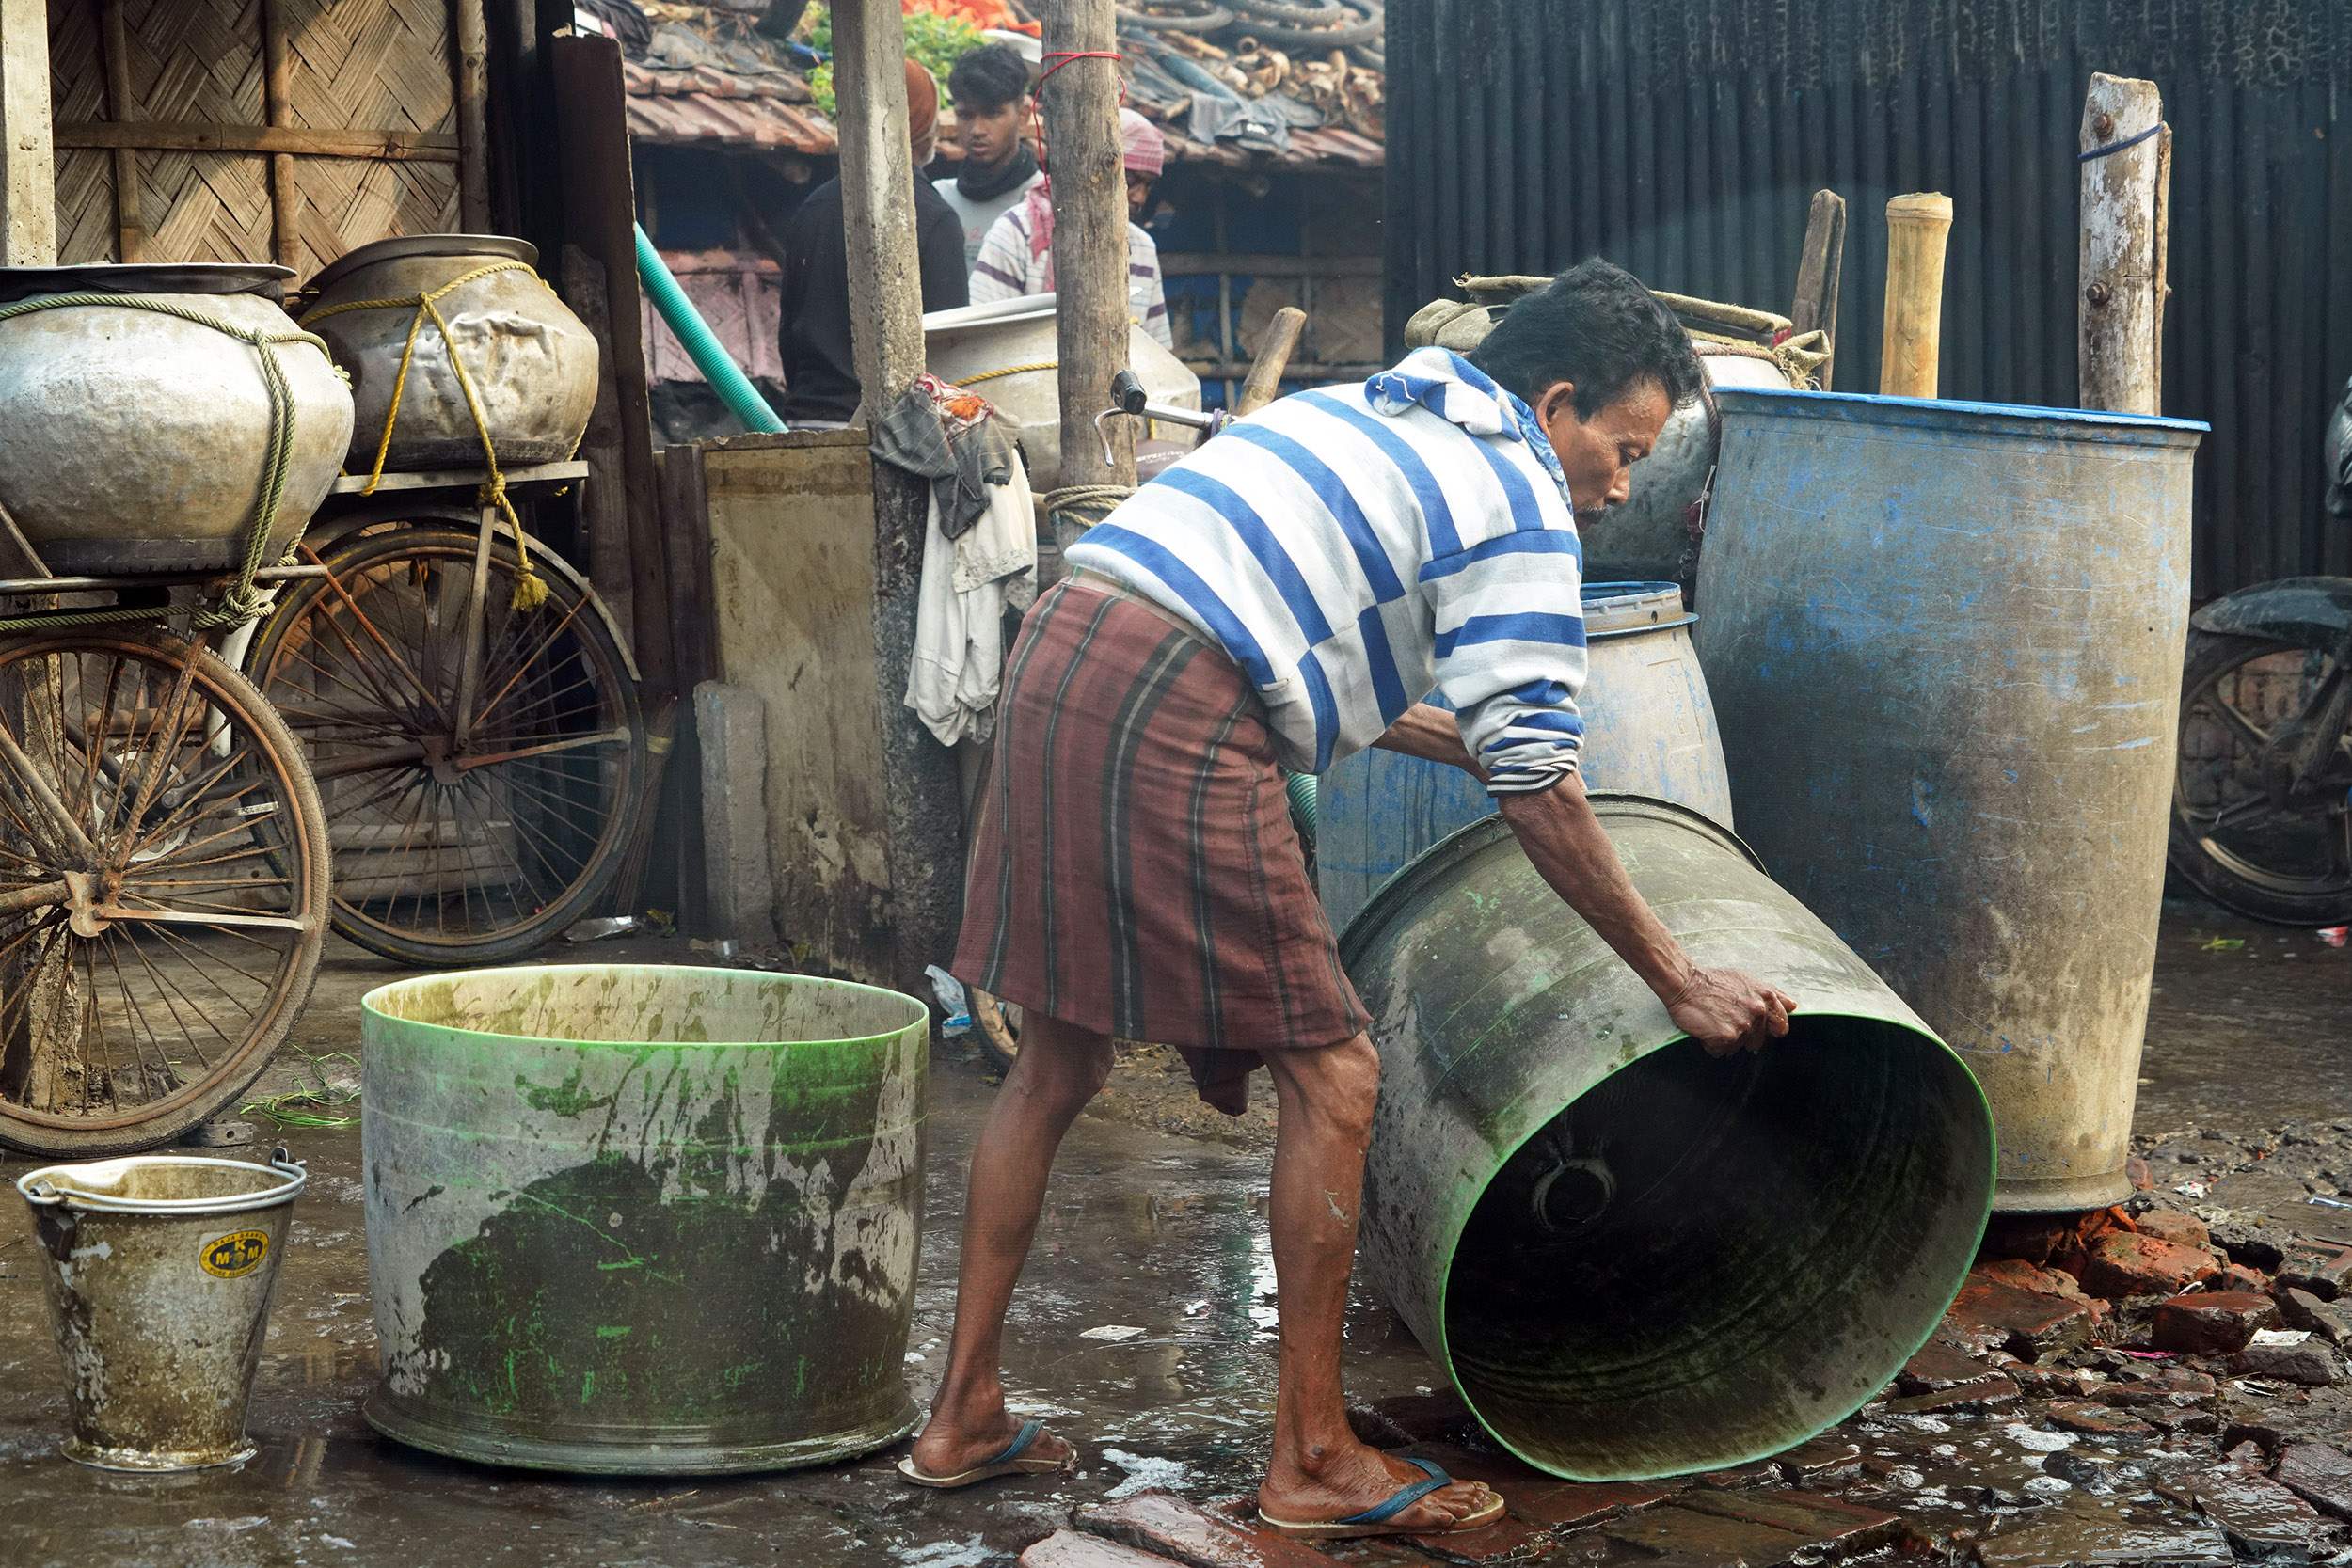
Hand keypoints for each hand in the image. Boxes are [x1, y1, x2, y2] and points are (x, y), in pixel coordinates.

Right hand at [1663, 966, 1793, 1056]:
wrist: (1685, 982)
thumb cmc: (1713, 981)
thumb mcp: (1747, 980)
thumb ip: (1773, 993)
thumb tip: (1792, 1005)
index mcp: (1766, 998)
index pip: (1781, 1027)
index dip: (1767, 1030)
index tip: (1754, 1026)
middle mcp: (1758, 1012)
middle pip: (1758, 1041)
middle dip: (1743, 1035)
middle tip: (1726, 1019)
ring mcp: (1743, 1026)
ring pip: (1739, 1048)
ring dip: (1727, 1040)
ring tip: (1715, 1022)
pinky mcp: (1726, 1037)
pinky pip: (1721, 1052)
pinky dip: (1712, 1044)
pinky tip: (1706, 1029)